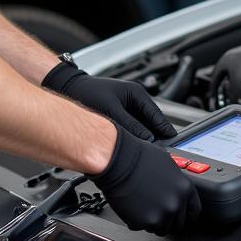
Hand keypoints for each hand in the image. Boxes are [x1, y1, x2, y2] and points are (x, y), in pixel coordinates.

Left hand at [42, 60, 175, 140]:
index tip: (171, 142)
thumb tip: (147, 140)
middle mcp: (134, 100)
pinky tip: (131, 146)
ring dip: (143, 137)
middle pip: (151, 123)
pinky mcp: (119, 114)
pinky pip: (131, 128)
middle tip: (159, 152)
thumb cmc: (87, 93)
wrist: (68, 87)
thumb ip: (130, 126)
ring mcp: (127, 107)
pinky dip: (133, 136)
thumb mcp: (111, 111)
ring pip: (141, 127)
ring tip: (146, 151)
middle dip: (154, 136)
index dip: (164, 130)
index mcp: (137, 94)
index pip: (157, 115)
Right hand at [92, 125, 201, 235]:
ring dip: (152, 221)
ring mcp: (159, 215)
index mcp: (185, 189)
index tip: (180, 213)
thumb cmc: (138, 156)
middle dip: (167, 217)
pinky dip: (136, 221)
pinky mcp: (142, 222)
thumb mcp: (167, 162)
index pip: (194, 211)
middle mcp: (175, 204)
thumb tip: (175, 187)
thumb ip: (176, 180)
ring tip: (142, 205)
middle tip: (155, 207)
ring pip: (160, 228)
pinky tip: (132, 206)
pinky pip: (141, 227)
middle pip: (177, 223)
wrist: (117, 160)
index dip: (185, 212)